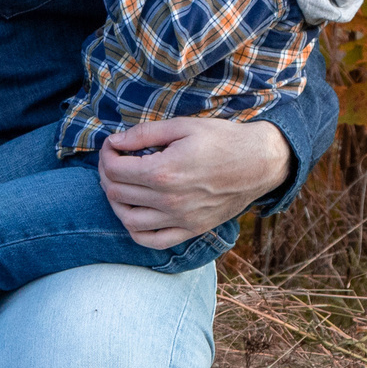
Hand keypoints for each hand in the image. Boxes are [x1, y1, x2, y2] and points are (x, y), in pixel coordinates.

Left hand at [97, 116, 291, 248]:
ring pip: (129, 220)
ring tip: (121, 186)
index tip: (113, 145)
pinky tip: (135, 213)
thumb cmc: (223, 139)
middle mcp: (169, 200)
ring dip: (116, 202)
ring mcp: (180, 219)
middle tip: (114, 161)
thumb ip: (145, 134)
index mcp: (164, 172)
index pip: (115, 169)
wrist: (260, 162)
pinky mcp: (191, 230)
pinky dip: (136, 230)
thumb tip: (115, 141)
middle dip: (107, 174)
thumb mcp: (183, 126)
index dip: (107, 154)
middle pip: (117, 193)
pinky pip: (153, 241)